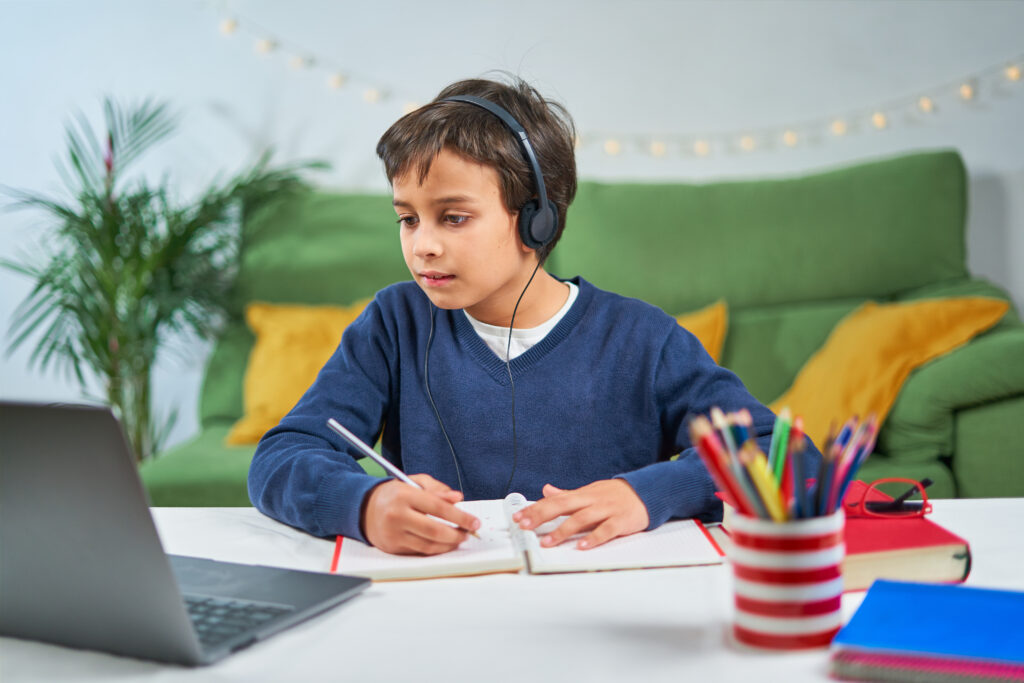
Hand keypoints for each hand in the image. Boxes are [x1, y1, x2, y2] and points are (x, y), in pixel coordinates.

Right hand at [362, 474, 480, 554]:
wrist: (364, 508)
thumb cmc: (394, 494)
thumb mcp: (414, 482)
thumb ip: (438, 489)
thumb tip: (458, 498)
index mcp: (404, 495)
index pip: (438, 508)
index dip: (460, 516)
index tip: (474, 521)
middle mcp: (397, 515)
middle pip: (435, 530)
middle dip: (457, 534)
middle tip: (468, 532)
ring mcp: (394, 533)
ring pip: (429, 545)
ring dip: (449, 544)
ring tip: (459, 538)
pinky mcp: (392, 547)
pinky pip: (420, 552)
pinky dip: (436, 549)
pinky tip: (444, 544)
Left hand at [512, 479, 649, 549]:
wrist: (646, 492)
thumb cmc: (614, 495)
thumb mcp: (589, 492)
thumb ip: (567, 495)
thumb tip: (546, 490)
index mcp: (582, 495)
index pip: (554, 500)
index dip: (535, 508)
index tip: (518, 517)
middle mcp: (591, 500)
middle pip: (563, 505)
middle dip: (542, 515)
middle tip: (525, 525)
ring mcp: (606, 510)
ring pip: (582, 518)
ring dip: (563, 530)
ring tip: (547, 542)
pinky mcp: (621, 521)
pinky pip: (606, 529)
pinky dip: (594, 538)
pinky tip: (582, 546)